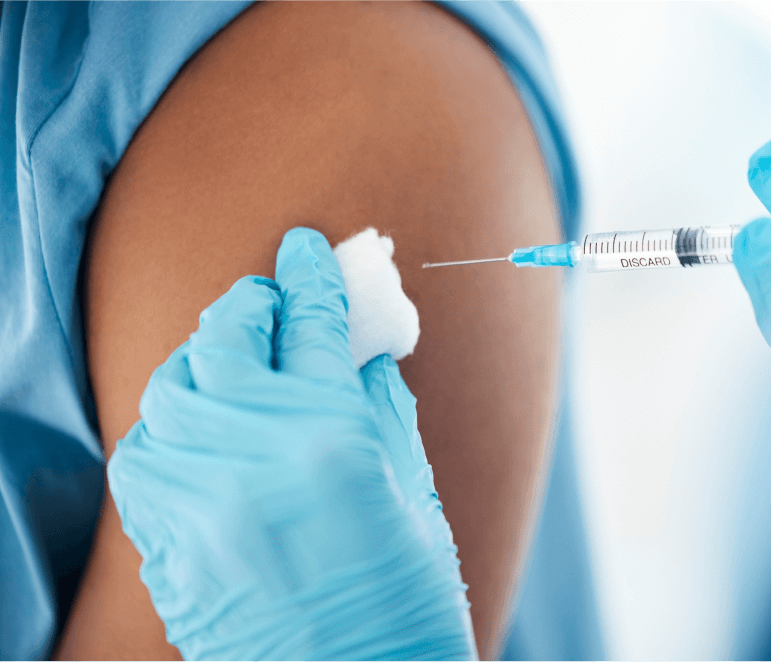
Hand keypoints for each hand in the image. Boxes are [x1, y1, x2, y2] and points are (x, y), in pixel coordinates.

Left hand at [107, 228, 476, 660]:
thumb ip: (382, 406)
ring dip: (202, 364)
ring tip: (232, 364)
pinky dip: (170, 429)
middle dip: (248, 305)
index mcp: (330, 440)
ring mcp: (196, 504)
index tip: (305, 247)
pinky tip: (199, 431)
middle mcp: (249, 460)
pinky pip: (144, 458)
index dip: (312, 275)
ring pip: (168, 394)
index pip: (311, 325)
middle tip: (269, 299)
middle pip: (223, 341)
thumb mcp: (414, 491)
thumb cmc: (406, 596)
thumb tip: (361, 350)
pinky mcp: (165, 545)